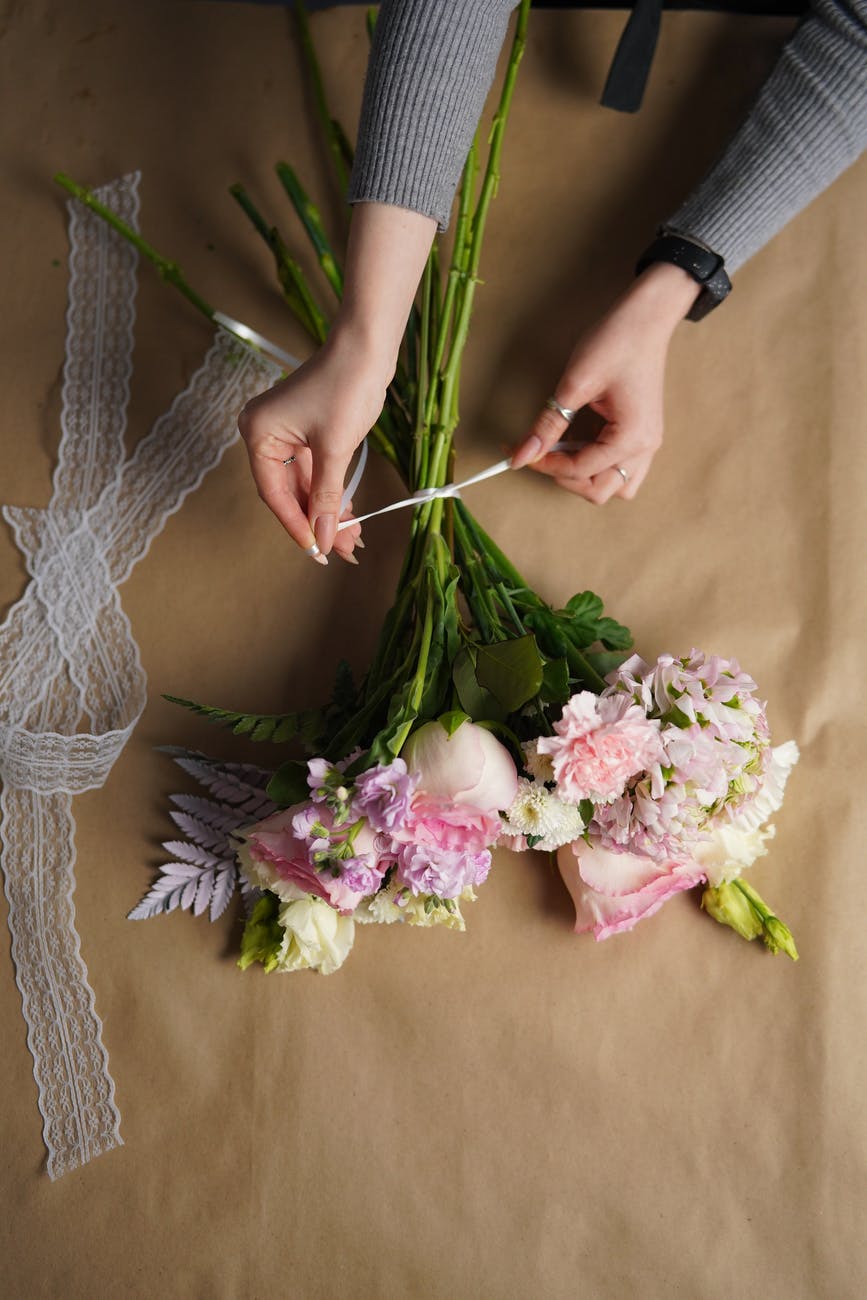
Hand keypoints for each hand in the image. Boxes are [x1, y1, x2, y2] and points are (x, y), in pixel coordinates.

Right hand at [238, 202, 436, 563]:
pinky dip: (330, 492)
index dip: (296, 525)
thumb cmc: (346, 386)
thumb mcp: (335, 449)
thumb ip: (326, 497)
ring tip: (350, 539)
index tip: (316, 550)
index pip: (273, 493)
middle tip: (338, 550)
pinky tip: (347, 514)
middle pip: (288, 492)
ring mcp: (285, 433)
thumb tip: (323, 537)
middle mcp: (264, 434)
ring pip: (304, 485)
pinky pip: (313, 471)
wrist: (367, 347)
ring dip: (326, 511)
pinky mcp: (305, 432)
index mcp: (259, 434)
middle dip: (316, 521)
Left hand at [510, 262, 700, 502]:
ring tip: (564, 452)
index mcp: (632, 438)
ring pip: (615, 486)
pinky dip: (599, 466)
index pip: (580, 470)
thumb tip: (522, 454)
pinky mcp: (643, 434)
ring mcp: (648, 442)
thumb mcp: (575, 384)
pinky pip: (622, 468)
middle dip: (566, 478)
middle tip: (541, 453)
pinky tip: (581, 444)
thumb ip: (548, 424)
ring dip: (587, 477)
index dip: (546, 464)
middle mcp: (645, 448)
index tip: (522, 451)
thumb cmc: (617, 342)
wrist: (647, 316)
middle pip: (600, 490)